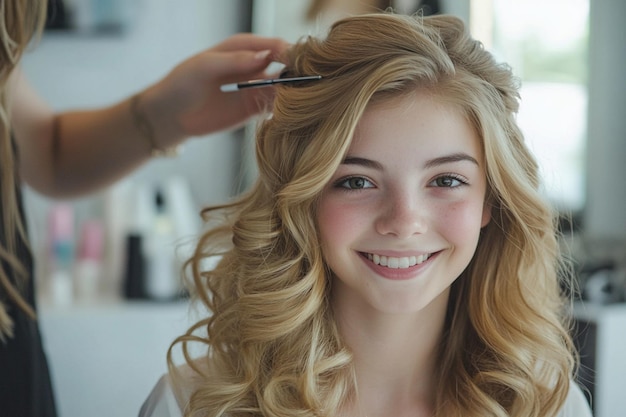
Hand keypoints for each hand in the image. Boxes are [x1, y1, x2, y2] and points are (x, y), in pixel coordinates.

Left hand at [142, 33, 289, 145]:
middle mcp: (254, 65)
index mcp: (243, 47)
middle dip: (298, 72)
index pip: (275, 45)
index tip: (299, 65)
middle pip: (286, 65)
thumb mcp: (203, 67)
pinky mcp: (254, 109)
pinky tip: (288, 113)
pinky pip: (276, 106)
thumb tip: (265, 57)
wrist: (170, 115)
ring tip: (298, 101)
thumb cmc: (181, 84)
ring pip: (284, 87)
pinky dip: (284, 109)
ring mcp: (256, 88)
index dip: (290, 53)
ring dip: (293, 92)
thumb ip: (234, 61)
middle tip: (306, 85)